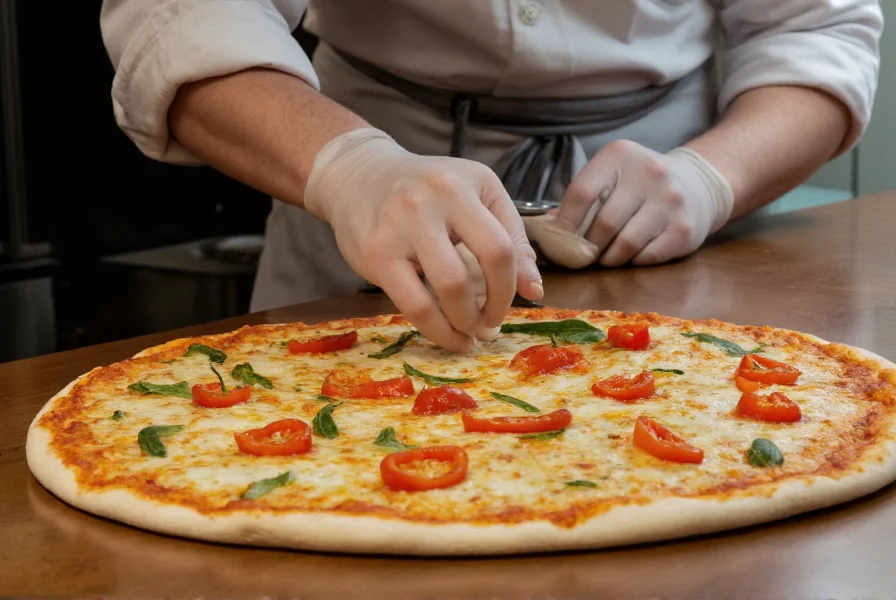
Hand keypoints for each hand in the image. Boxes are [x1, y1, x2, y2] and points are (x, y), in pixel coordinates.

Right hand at [304, 128, 543, 351]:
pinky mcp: (376, 253)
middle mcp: (429, 202)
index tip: (509, 305)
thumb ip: (512, 236)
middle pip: (470, 274)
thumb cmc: (427, 188)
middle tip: (487, 325)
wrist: (359, 173)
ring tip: (466, 333)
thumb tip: (535, 290)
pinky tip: (444, 333)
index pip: (499, 248)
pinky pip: (411, 304)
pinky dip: (434, 328)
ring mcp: (398, 228)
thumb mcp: (478, 193)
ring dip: (461, 324)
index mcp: (463, 186)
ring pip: (442, 292)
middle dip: (487, 310)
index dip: (510, 287)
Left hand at [553, 140, 733, 266]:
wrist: (698, 184)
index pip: (582, 193)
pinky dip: (632, 262)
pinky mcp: (684, 229)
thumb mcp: (612, 176)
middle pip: (603, 224)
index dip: (565, 224)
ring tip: (605, 257)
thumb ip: (581, 197)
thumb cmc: (641, 183)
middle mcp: (649, 173)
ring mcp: (671, 201)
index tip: (558, 242)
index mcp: (620, 155)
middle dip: (587, 247)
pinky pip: (646, 257)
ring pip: (625, 245)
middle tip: (581, 256)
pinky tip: (630, 255)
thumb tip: (546, 228)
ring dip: (608, 259)